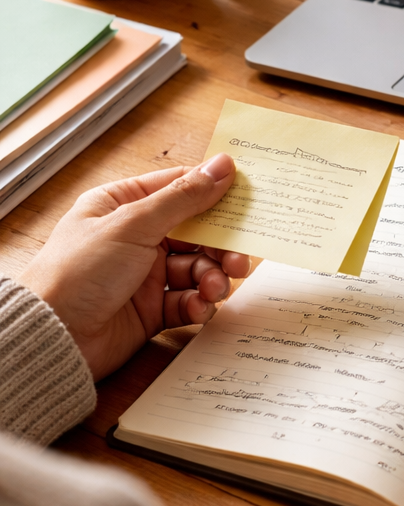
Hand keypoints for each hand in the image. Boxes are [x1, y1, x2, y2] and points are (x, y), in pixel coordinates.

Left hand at [19, 154, 250, 380]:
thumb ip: (184, 197)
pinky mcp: (151, 309)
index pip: (180, 188)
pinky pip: (189, 299)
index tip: (248, 199)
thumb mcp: (134, 225)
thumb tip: (222, 166)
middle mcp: (136, 237)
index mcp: (124, 205)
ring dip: (212, 278)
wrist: (52, 339)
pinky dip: (200, 303)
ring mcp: (144, 274)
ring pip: (198, 268)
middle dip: (221, 247)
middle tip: (239, 260)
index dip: (215, 193)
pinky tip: (199, 307)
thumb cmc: (77, 273)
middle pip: (196, 232)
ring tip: (214, 289)